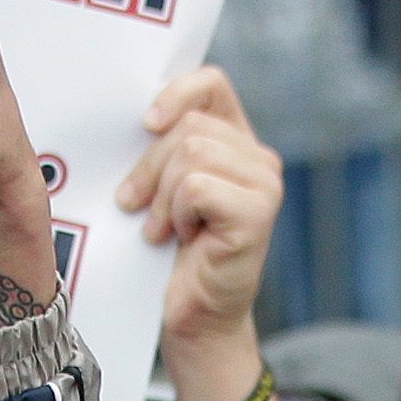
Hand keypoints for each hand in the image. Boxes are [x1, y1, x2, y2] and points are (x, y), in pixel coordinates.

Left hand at [118, 65, 280, 362]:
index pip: (212, 83)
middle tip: (137, 205)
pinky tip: (182, 239)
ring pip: (191, 153)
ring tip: (164, 228)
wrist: (194, 317)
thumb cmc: (171, 254)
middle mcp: (259, 158)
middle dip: (151, 167)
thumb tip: (135, 117)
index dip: (176, 92)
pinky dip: (176, 213)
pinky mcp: (258, 212)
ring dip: (163, 196)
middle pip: (189, 126)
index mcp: (236, 142)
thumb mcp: (162, 188)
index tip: (146, 124)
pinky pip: (196, 186)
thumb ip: (163, 148)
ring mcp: (265, 184)